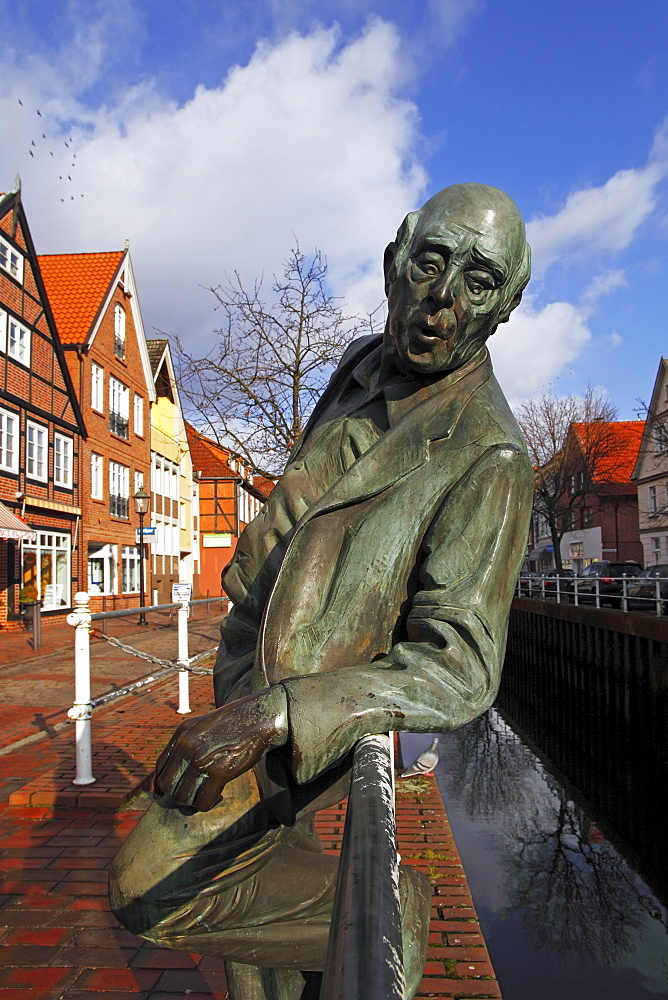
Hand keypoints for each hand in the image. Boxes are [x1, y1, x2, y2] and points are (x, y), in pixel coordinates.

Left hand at [153, 686, 287, 810]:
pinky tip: (219, 794)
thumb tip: (178, 768)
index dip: (162, 785)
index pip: (159, 767)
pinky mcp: (219, 770)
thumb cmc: (236, 722)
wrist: (260, 715)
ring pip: (182, 797)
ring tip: (207, 795)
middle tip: (193, 795)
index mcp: (182, 733)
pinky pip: (203, 801)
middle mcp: (187, 746)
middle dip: (178, 795)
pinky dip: (209, 803)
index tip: (169, 794)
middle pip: (167, 785)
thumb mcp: (205, 725)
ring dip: (193, 802)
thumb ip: (189, 742)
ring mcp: (201, 758)